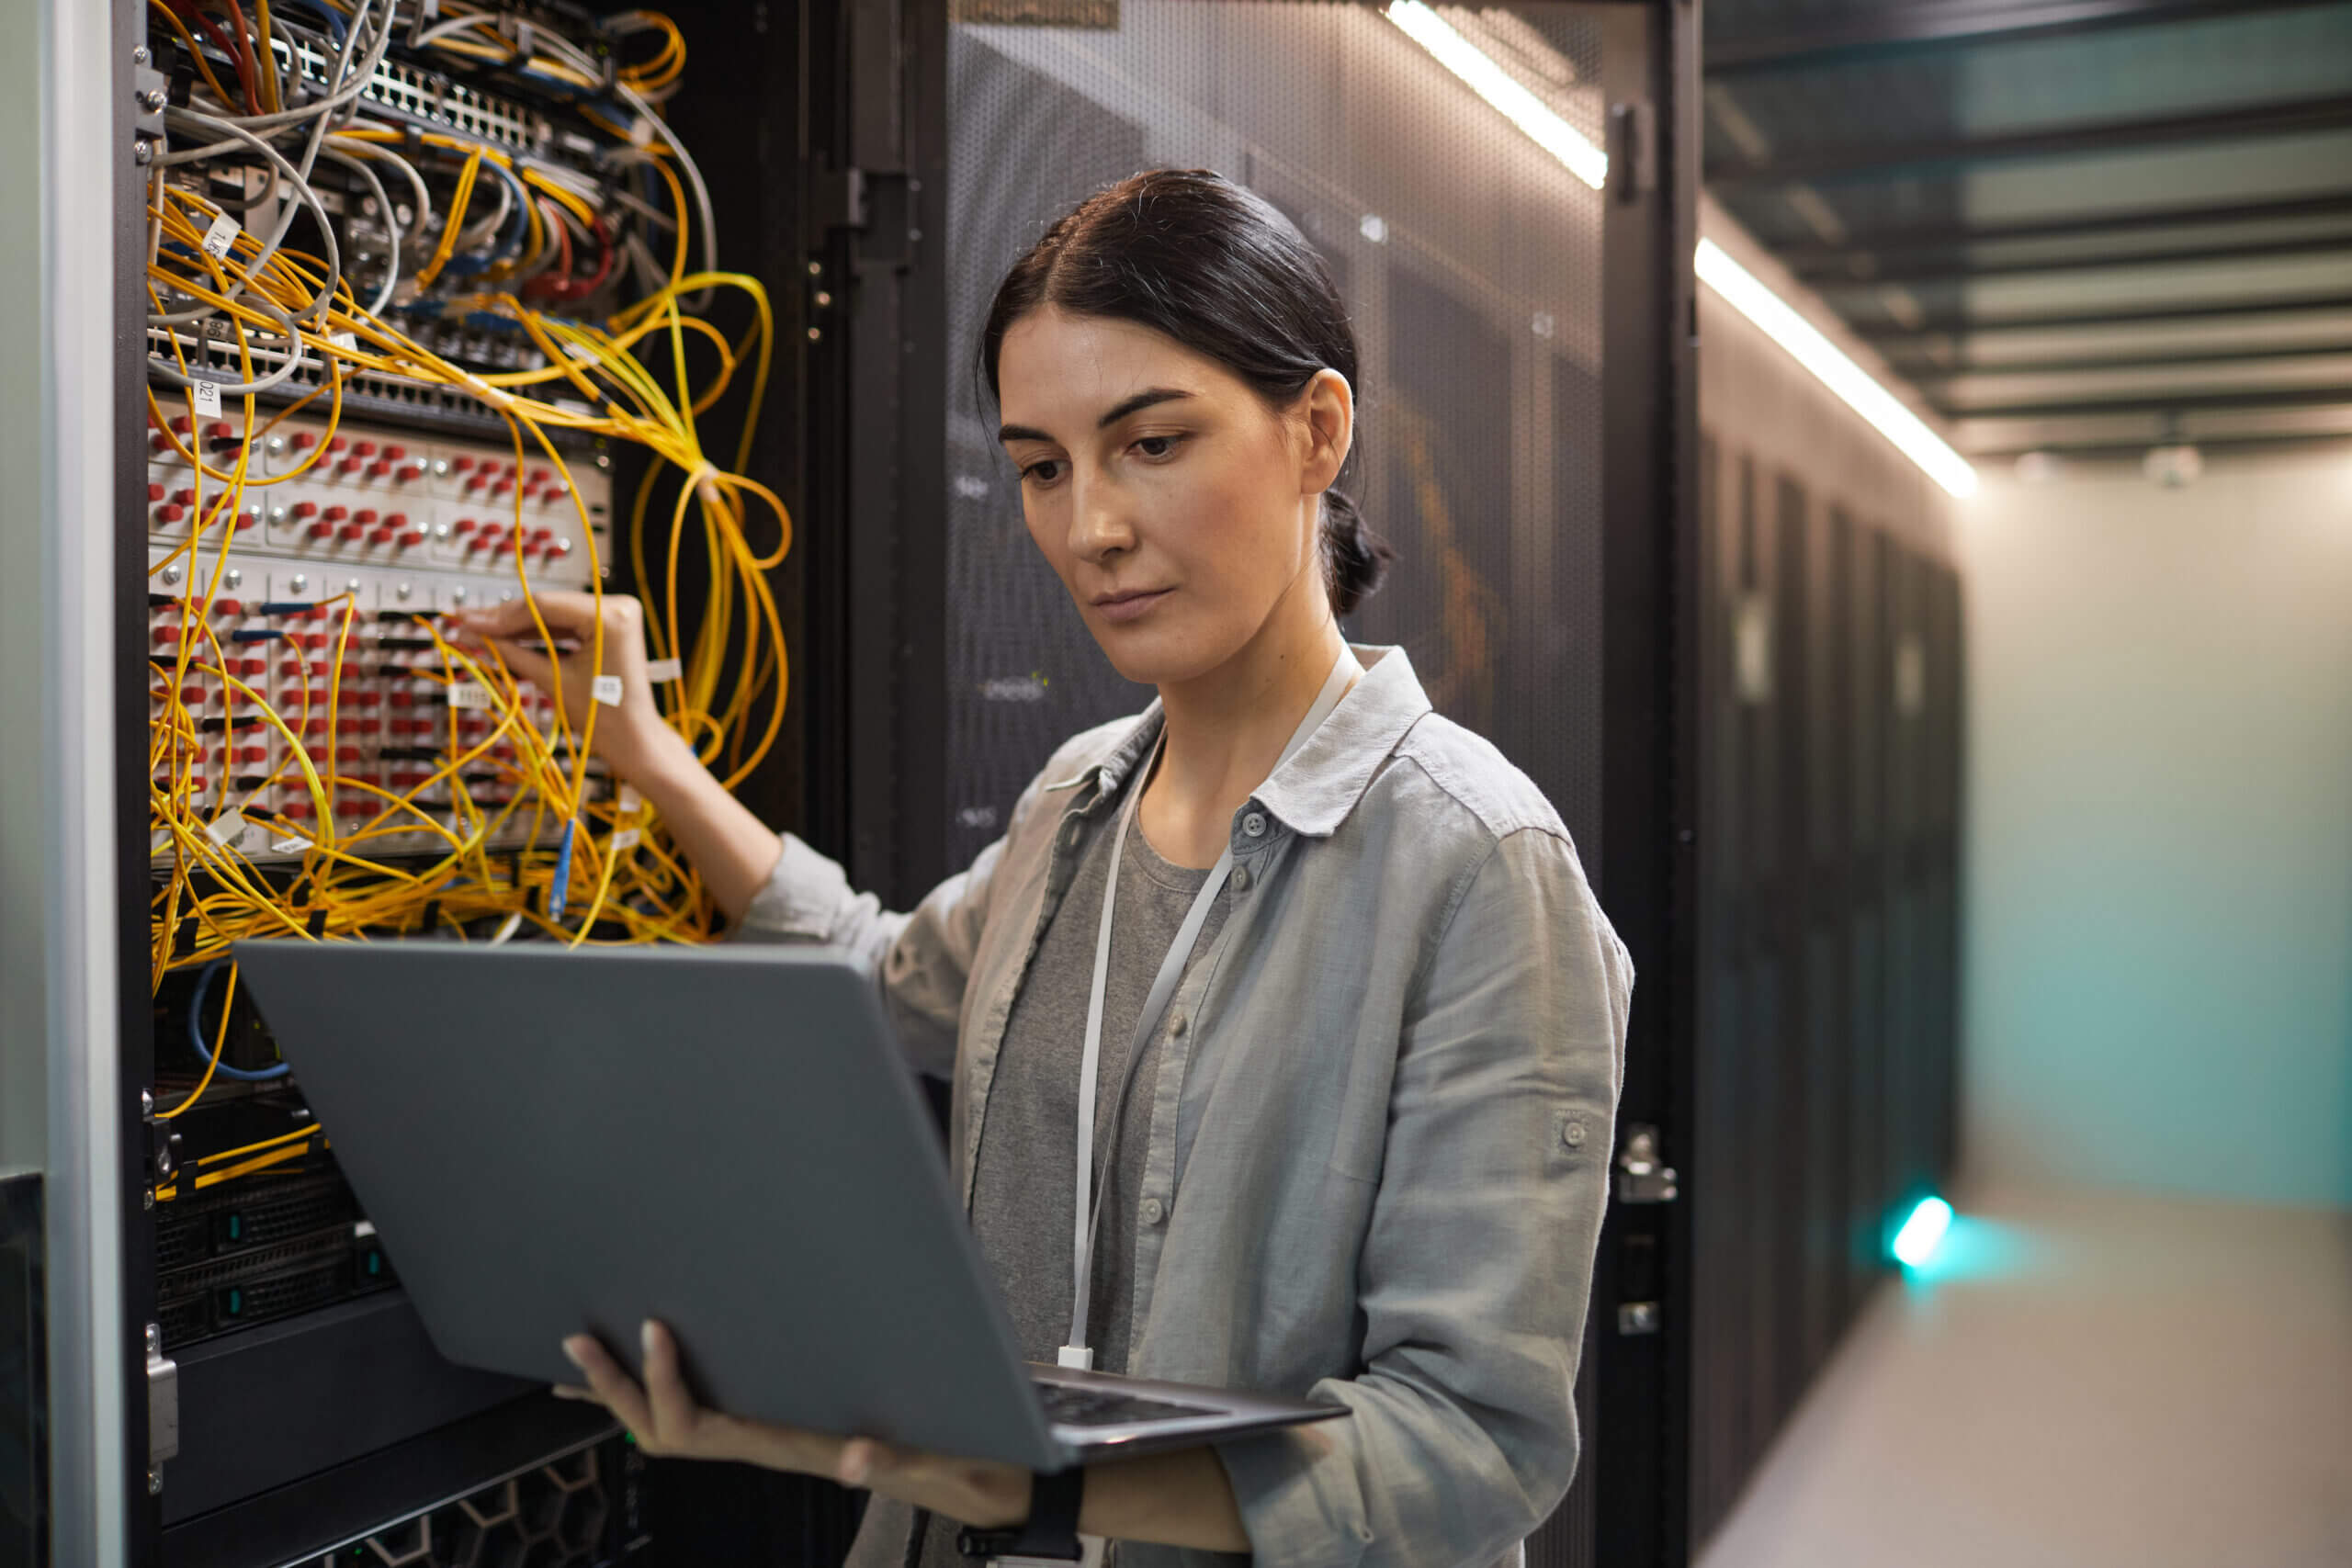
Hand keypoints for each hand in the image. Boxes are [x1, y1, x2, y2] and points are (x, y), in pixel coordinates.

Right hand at [446, 590, 677, 782]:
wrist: (634, 739)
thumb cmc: (605, 716)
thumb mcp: (553, 680)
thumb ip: (511, 652)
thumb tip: (472, 634)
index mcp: (611, 616)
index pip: (543, 606)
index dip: (500, 615)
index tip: (467, 620)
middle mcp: (616, 606)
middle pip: (546, 607)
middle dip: (504, 620)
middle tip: (465, 624)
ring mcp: (614, 613)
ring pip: (552, 615)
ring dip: (516, 626)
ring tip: (478, 632)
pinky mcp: (607, 625)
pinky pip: (564, 624)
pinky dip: (537, 634)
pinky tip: (504, 638)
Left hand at [558, 1320, 1034, 1529]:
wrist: (958, 1478)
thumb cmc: (940, 1456)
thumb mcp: (925, 1454)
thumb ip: (893, 1459)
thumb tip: (859, 1463)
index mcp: (781, 1444)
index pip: (698, 1425)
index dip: (666, 1382)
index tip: (656, 1328)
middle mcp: (760, 1444)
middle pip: (661, 1430)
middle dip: (616, 1387)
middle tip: (581, 1337)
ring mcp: (761, 1440)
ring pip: (670, 1427)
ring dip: (623, 1393)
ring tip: (584, 1357)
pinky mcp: (771, 1428)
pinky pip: (697, 1417)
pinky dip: (658, 1395)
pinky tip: (644, 1374)